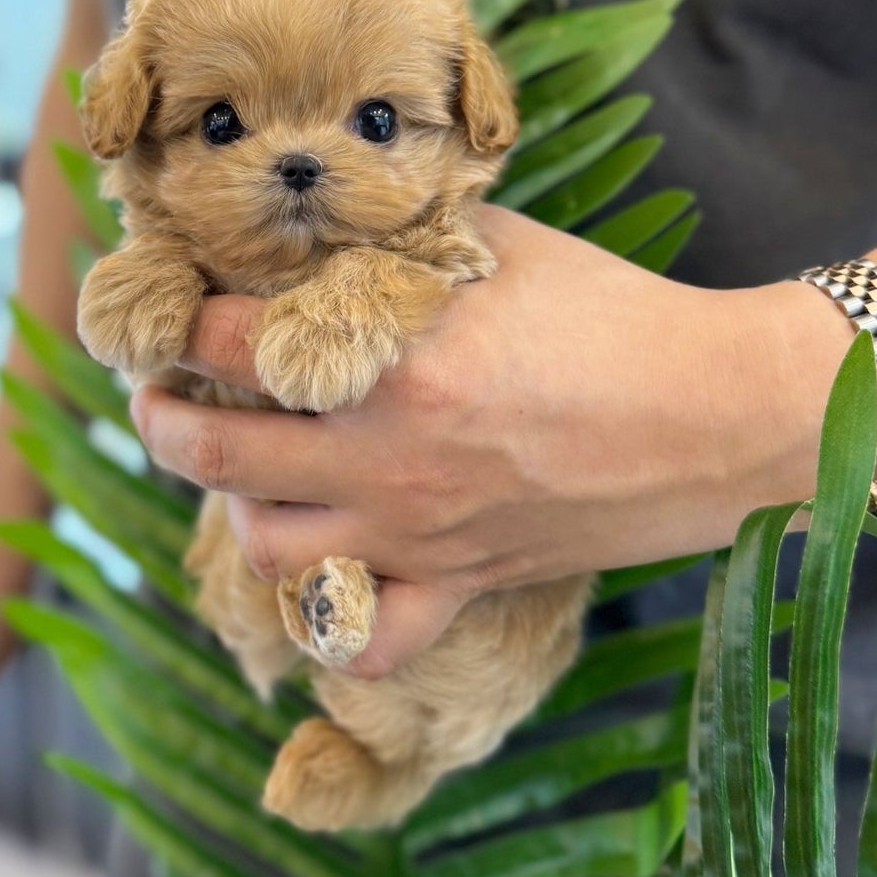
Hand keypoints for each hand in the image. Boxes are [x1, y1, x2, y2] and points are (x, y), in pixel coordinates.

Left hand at [131, 206, 848, 675]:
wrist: (714, 414)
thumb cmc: (612, 315)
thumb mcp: (495, 245)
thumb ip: (395, 241)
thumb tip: (315, 234)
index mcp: (390, 359)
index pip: (226, 340)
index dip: (179, 317)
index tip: (172, 304)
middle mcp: (386, 456)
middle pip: (211, 450)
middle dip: (163, 415)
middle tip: (162, 392)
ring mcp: (417, 534)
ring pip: (263, 548)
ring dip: (232, 504)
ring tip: (241, 469)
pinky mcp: (459, 586)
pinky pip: (360, 643)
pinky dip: (324, 619)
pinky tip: (323, 570)